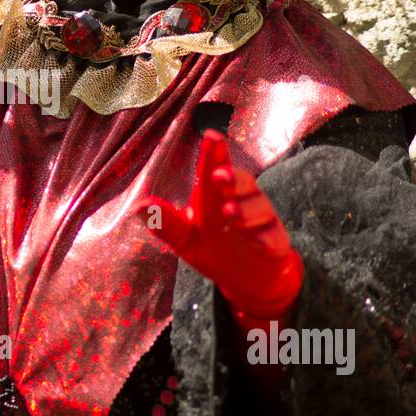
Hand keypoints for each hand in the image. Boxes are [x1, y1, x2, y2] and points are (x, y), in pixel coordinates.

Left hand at [139, 129, 302, 318]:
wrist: (246, 279)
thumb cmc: (213, 249)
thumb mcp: (185, 239)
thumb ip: (167, 224)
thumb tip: (139, 206)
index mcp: (216, 195)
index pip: (216, 168)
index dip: (215, 152)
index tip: (211, 135)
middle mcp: (242, 200)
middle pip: (243, 181)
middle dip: (233, 177)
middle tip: (219, 176)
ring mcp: (261, 221)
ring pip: (260, 206)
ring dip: (245, 208)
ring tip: (229, 212)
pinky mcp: (275, 242)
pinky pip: (273, 236)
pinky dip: (264, 238)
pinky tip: (255, 242)